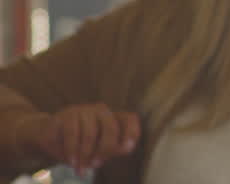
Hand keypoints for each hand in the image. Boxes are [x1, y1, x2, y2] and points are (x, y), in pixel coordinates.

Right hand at [21, 103, 139, 174]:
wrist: (48, 136)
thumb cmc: (78, 145)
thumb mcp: (96, 150)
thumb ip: (111, 149)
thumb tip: (124, 149)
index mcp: (113, 118)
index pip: (129, 119)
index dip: (132, 132)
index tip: (127, 148)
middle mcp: (102, 111)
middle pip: (111, 128)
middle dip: (104, 149)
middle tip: (96, 165)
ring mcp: (85, 110)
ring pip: (90, 134)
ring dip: (85, 154)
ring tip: (80, 168)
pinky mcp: (68, 114)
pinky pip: (72, 134)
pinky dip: (72, 150)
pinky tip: (71, 161)